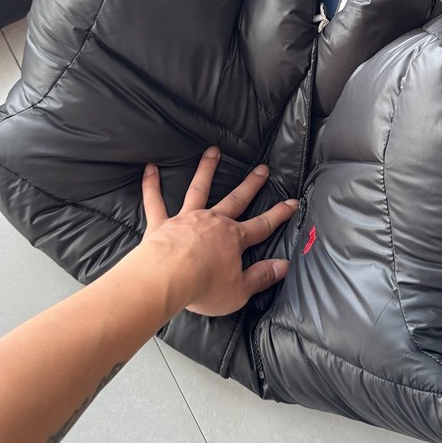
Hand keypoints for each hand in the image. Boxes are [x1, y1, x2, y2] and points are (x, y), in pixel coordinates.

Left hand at [139, 147, 296, 315]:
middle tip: (262, 168)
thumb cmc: (203, 287)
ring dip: (207, 169)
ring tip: (213, 152)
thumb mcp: (239, 290)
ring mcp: (187, 218)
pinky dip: (152, 184)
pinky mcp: (162, 223)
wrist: (167, 279)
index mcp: (233, 239)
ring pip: (199, 189)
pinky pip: (155, 200)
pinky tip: (150, 168)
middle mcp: (213, 222)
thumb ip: (262, 276)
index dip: (279, 214)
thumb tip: (284, 266)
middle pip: (236, 199)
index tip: (292, 202)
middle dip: (251, 184)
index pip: (262, 225)